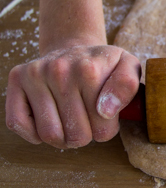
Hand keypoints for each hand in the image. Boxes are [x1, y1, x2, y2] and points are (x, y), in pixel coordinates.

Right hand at [5, 45, 140, 148]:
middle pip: (76, 135)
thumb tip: (106, 110)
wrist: (76, 50)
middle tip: (88, 120)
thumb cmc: (105, 65)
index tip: (106, 117)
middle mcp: (59, 70)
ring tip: (71, 121)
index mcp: (89, 70)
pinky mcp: (17, 80)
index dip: (107, 129)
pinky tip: (50, 120)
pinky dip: (34, 132)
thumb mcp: (128, 68)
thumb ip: (127, 86)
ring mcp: (35, 74)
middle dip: (87, 135)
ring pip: (49, 134)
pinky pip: (18, 124)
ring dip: (63, 137)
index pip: (102, 128)